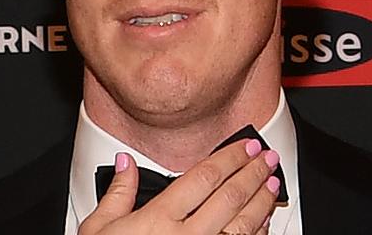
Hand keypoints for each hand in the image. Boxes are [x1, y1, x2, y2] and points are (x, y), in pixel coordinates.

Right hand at [78, 139, 278, 234]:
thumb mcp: (99, 230)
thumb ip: (117, 194)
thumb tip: (125, 162)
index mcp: (158, 220)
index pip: (204, 177)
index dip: (230, 157)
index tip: (244, 146)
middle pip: (230, 196)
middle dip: (253, 172)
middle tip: (267, 156)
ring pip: (244, 224)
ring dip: (262, 201)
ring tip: (272, 183)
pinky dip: (258, 233)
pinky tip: (264, 221)